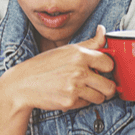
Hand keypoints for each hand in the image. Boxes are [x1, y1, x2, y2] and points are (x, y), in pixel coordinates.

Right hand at [0, 25, 115, 111]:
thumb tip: (103, 30)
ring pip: (101, 97)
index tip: (103, 70)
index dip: (108, 68)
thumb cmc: (45, 65)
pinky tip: (71, 94)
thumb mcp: (66, 50)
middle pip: (110, 86)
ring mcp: (75, 87)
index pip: (109, 63)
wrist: (24, 84)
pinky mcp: (70, 101)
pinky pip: (86, 104)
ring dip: (96, 96)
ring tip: (84, 90)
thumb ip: (89, 43)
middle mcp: (79, 70)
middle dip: (107, 87)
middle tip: (101, 85)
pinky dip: (82, 101)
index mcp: (79, 54)